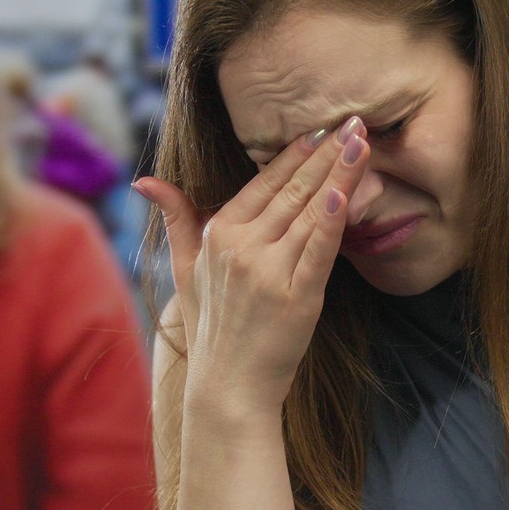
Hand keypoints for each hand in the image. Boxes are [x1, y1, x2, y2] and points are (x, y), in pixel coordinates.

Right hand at [136, 117, 371, 418]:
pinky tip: (347, 188)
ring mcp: (267, 270)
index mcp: (218, 234)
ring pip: (311, 210)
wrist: (228, 388)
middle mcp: (241, 246)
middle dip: (327, 152)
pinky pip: (319, 247)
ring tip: (363, 142)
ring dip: (342, 172)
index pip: (264, 182)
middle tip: (355, 121)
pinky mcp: (296, 295)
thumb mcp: (185, 271)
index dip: (295, 153)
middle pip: (292, 189)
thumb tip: (144, 182)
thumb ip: (176, 220)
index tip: (321, 128)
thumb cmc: (213, 330)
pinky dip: (333, 217)